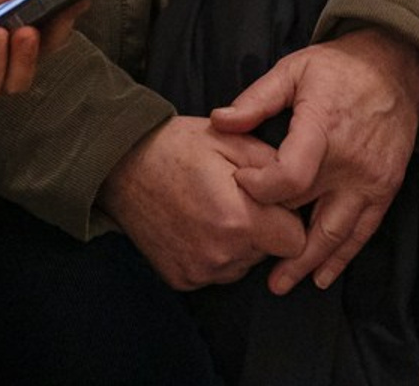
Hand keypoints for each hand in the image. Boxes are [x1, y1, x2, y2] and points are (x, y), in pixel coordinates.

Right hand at [97, 119, 306, 289]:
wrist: (119, 164)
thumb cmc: (175, 146)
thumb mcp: (228, 139)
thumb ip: (272, 164)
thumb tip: (300, 184)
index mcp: (238, 219)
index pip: (294, 241)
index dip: (286, 217)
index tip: (267, 200)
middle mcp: (222, 255)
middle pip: (267, 253)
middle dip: (260, 228)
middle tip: (232, 196)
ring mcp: (200, 271)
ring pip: (242, 265)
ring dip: (237, 242)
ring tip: (209, 207)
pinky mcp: (183, 279)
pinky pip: (215, 271)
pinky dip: (211, 251)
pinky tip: (192, 222)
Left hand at [210, 28, 418, 294]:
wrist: (396, 67)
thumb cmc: (337, 67)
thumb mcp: (291, 71)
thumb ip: (255, 99)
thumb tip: (219, 120)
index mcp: (322, 129)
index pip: (289, 176)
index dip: (260, 187)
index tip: (240, 183)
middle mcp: (349, 162)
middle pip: (306, 209)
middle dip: (274, 231)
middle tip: (243, 249)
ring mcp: (371, 180)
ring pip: (336, 232)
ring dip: (308, 262)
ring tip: (281, 283)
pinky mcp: (385, 189)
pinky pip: (364, 231)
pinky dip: (344, 256)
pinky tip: (323, 276)